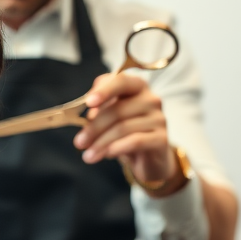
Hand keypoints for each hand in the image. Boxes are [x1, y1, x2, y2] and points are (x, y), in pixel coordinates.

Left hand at [73, 72, 176, 186]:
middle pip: (117, 110)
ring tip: (88, 156)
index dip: (104, 91)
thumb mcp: (109, 118)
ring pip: (123, 127)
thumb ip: (98, 110)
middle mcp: (151, 99)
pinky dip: (117, 148)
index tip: (88, 103)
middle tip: (79, 142)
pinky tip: (106, 155)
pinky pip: (135, 141)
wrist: (148, 158)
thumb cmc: (125, 132)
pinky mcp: (162, 138)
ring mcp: (158, 118)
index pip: (120, 81)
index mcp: (136, 87)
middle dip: (94, 127)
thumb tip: (87, 115)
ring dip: (101, 143)